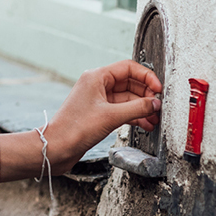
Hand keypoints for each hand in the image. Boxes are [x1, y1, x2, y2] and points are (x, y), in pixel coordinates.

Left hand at [47, 60, 161, 172]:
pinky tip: (145, 124)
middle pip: (129, 83)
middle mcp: (97, 85)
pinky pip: (122, 110)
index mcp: (96, 77)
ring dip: (141, 108)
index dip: (146, 77)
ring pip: (127, 99)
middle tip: (158, 106)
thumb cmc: (74, 129)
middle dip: (146, 95)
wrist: (57, 148)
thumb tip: (154, 104)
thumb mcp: (111, 116)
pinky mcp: (99, 114)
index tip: (158, 89)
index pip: (128, 68)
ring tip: (154, 118)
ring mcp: (98, 100)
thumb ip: (137, 108)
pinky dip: (134, 116)